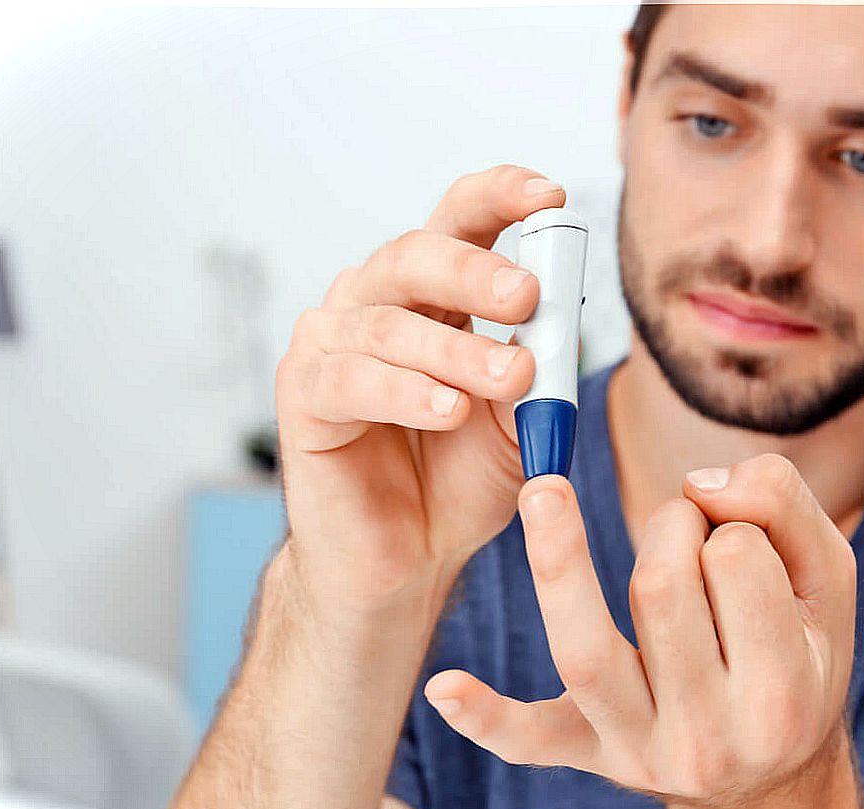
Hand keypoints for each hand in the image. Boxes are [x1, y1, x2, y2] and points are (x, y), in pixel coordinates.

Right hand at [275, 164, 566, 614]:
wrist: (408, 557)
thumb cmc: (459, 479)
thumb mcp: (519, 420)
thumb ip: (536, 369)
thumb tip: (558, 322)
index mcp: (432, 296)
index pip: (459, 221)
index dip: (499, 197)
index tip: (548, 195)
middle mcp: (376, 304)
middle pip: (415, 255)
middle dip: (475, 271)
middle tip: (526, 298)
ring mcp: (333, 345)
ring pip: (388, 323)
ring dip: (455, 352)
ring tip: (508, 380)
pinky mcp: (305, 396)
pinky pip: (351, 380)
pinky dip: (405, 392)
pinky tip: (447, 413)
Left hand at [421, 454, 863, 808]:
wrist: (771, 774)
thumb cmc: (799, 656)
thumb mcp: (827, 580)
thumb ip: (784, 506)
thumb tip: (701, 480)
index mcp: (782, 688)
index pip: (735, 559)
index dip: (727, 520)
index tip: (732, 530)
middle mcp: (710, 733)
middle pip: (659, 590)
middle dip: (668, 528)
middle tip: (684, 533)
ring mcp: (641, 748)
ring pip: (585, 649)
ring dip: (561, 560)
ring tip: (545, 494)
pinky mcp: (589, 752)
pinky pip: (532, 742)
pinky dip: (488, 717)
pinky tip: (444, 688)